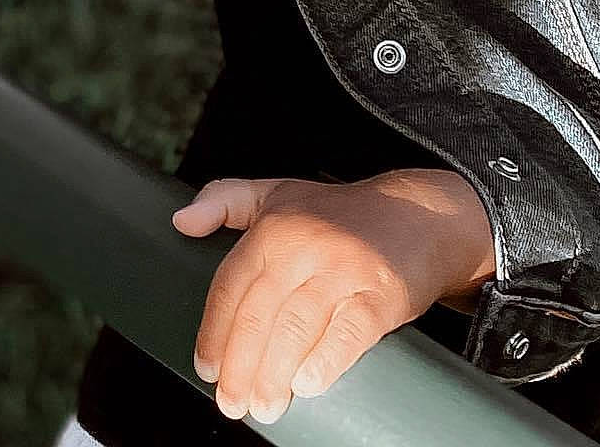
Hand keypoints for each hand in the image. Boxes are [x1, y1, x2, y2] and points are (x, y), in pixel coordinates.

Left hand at [170, 168, 495, 424]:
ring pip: (296, 329)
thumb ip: (225, 200)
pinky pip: (348, 332)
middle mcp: (307, 244)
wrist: (419, 214)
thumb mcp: (278, 193)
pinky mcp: (382, 292)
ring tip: (264, 405)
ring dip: (273, 375)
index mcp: (275, 226)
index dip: (213, 333)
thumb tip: (180, 222)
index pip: (231, 287)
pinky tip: (308, 384)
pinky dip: (325, 361)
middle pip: (259, 315)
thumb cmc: (340, 213)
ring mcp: (346, 267)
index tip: (206, 368)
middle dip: (239, 367)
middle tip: (232, 402)